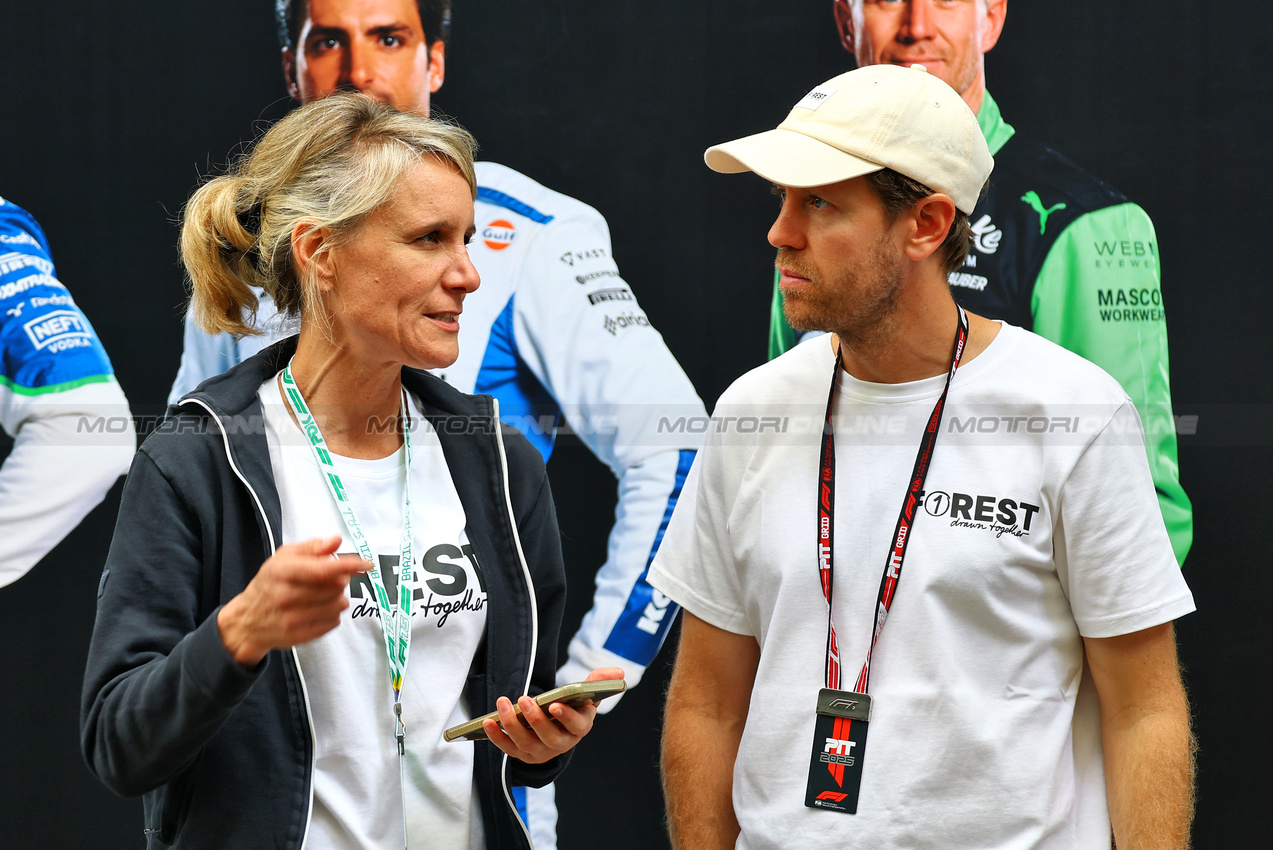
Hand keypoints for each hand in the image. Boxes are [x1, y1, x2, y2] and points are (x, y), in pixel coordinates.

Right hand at [216, 536, 364, 665]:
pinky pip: (333, 623)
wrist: (247, 620)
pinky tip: (319, 609)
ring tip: (324, 595)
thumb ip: (312, 548)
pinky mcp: (298, 636)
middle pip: (335, 587)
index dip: (348, 566)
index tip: (367, 564)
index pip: (322, 570)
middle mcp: (285, 596)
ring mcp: (291, 619)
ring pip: (338, 606)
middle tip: (331, 579)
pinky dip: (332, 614)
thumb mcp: (283, 557)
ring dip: (338, 598)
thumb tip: (336, 541)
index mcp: (281, 572)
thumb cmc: (270, 583)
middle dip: (340, 580)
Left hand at [482, 666, 624, 763]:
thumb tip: (617, 672)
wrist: (557, 728)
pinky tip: (488, 722)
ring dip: (512, 724)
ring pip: (526, 743)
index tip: (554, 705)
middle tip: (524, 699)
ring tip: (503, 702)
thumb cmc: (573, 706)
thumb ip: (599, 680)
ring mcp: (540, 752)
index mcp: (580, 728)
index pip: (576, 726)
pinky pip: (508, 748)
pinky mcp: (522, 755)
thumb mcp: (587, 694)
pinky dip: (497, 737)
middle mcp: (562, 744)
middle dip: (535, 719)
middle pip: (549, 737)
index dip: (566, 717)